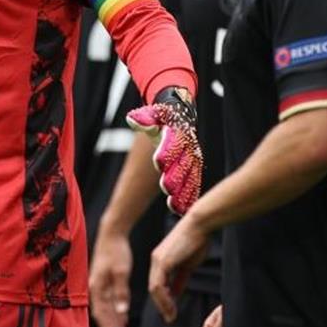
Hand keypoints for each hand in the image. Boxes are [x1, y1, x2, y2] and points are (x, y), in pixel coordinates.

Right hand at [88, 226, 133, 326]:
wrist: (111, 233)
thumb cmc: (115, 250)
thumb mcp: (121, 271)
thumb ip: (121, 292)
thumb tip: (121, 311)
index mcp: (97, 287)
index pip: (102, 315)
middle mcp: (96, 288)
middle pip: (103, 315)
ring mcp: (99, 285)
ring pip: (106, 310)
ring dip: (114, 323)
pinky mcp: (105, 281)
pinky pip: (109, 302)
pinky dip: (116, 312)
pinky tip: (123, 319)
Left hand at [126, 86, 202, 214]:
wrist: (180, 118)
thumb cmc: (162, 119)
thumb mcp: (153, 115)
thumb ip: (145, 119)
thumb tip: (133, 119)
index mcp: (177, 133)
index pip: (172, 142)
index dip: (165, 152)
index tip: (158, 162)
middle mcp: (187, 148)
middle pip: (182, 164)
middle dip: (174, 176)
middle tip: (166, 187)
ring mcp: (192, 161)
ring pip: (189, 178)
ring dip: (182, 192)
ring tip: (174, 206)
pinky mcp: (193, 172)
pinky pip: (192, 186)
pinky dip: (188, 198)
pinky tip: (182, 211)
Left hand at [148, 212, 209, 322]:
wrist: (199, 225)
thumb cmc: (197, 241)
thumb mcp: (188, 265)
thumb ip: (180, 279)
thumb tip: (177, 293)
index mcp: (161, 261)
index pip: (158, 284)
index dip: (163, 299)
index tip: (170, 312)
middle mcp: (156, 260)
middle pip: (154, 288)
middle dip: (161, 305)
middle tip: (169, 318)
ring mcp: (158, 260)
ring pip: (154, 288)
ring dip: (162, 304)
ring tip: (171, 315)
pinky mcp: (163, 261)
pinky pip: (158, 284)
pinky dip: (163, 298)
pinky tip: (170, 306)